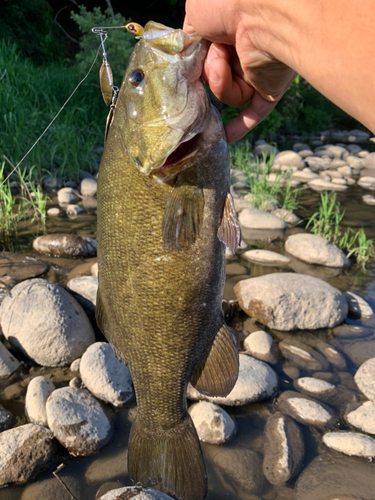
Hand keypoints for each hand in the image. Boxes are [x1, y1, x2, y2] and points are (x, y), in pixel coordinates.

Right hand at [183, 0, 295, 142]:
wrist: (261, 10)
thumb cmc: (226, 3)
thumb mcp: (195, 13)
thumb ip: (189, 37)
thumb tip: (187, 55)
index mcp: (227, 32)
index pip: (205, 56)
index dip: (194, 63)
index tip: (185, 66)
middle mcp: (242, 52)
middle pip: (214, 77)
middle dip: (206, 71)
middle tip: (207, 60)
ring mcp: (257, 72)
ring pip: (228, 94)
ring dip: (218, 82)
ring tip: (222, 62)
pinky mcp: (270, 89)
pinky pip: (255, 112)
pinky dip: (241, 125)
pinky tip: (226, 137)